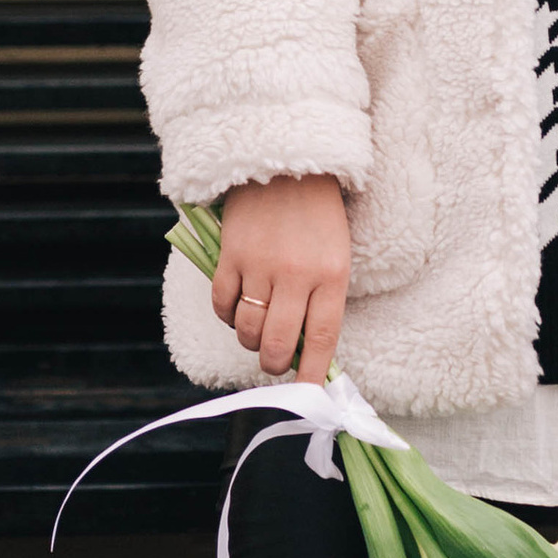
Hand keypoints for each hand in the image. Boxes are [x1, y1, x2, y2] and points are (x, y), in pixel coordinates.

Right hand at [208, 174, 350, 385]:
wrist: (288, 161)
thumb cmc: (318, 214)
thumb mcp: (335, 254)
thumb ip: (322, 298)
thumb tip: (305, 347)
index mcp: (331, 275)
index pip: (321, 338)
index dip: (312, 374)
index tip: (309, 396)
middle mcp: (296, 274)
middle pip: (276, 343)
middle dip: (273, 364)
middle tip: (273, 362)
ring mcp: (259, 265)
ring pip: (246, 329)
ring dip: (249, 340)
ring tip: (256, 331)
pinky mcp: (230, 255)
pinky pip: (222, 304)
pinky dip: (227, 316)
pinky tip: (236, 309)